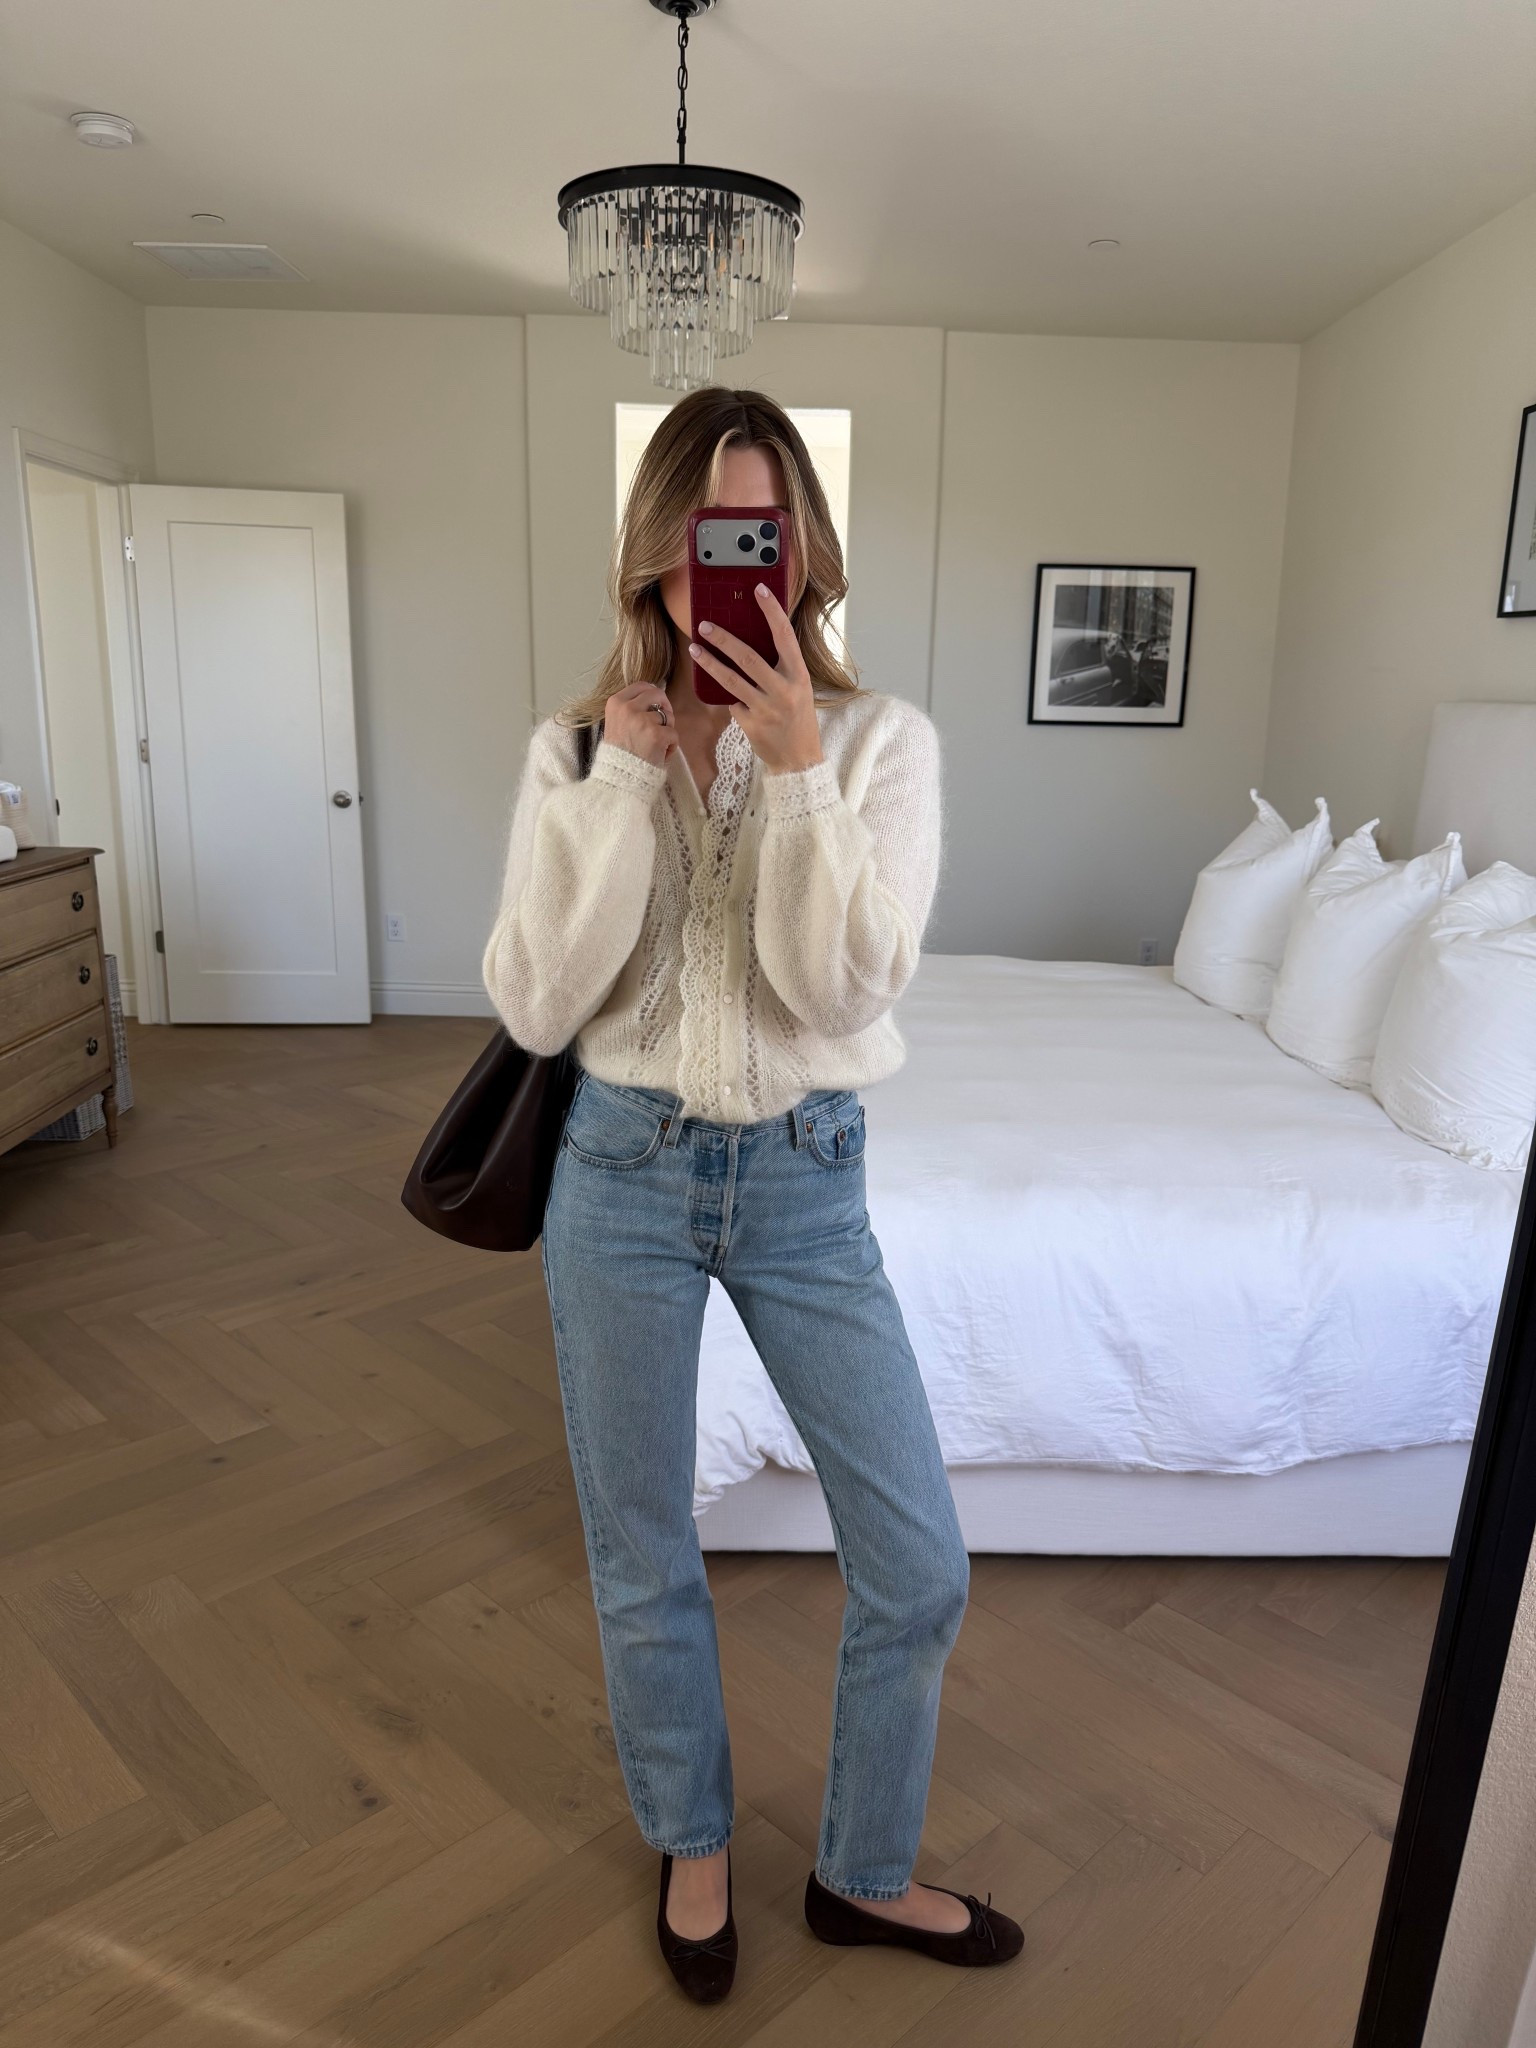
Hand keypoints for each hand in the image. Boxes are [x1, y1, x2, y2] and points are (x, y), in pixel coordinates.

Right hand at [601, 681, 677, 767]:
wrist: (620, 778)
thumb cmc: (620, 754)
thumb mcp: (616, 723)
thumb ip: (630, 708)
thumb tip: (653, 695)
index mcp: (616, 703)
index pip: (641, 686)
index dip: (653, 694)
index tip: (656, 705)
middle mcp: (627, 708)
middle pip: (657, 694)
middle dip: (665, 708)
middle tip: (664, 723)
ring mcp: (642, 721)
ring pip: (668, 716)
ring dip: (667, 730)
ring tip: (656, 746)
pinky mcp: (656, 735)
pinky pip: (674, 734)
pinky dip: (671, 746)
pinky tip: (660, 755)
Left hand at [688, 585, 823, 775]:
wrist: (799, 760)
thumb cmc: (798, 719)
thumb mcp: (798, 689)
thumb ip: (780, 668)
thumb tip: (753, 641)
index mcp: (799, 675)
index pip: (785, 636)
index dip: (772, 611)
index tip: (758, 590)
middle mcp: (783, 690)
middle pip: (748, 657)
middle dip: (724, 639)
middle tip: (705, 625)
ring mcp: (765, 708)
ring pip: (731, 680)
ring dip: (710, 663)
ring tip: (694, 649)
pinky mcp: (750, 724)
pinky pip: (732, 703)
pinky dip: (729, 698)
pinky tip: (730, 698)